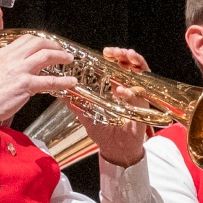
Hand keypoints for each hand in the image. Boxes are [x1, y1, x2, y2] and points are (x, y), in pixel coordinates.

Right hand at [0, 33, 71, 141]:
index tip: (50, 44)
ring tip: (69, 60)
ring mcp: (20, 70)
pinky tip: (71, 82)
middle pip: (39, 43)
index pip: (27, 39)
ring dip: (61, 56)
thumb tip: (34, 64)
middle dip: (54, 45)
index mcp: (4, 53)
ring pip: (46, 56)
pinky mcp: (26, 84)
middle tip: (62, 51)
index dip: (42, 40)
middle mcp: (12, 58)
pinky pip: (50, 80)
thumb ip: (15, 63)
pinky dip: (63, 81)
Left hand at [79, 46, 152, 165]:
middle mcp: (129, 89)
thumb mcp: (86, 115)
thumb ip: (76, 103)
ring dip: (136, 63)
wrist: (116, 150)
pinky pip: (141, 95)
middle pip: (131, 65)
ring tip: (128, 58)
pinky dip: (132, 91)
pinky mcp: (143, 108)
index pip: (117, 66)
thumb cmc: (104, 132)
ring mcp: (137, 97)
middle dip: (124, 54)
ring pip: (142, 74)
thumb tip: (59, 93)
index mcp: (116, 87)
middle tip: (115, 52)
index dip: (114, 57)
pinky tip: (122, 91)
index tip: (106, 52)